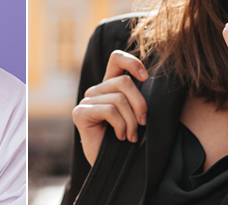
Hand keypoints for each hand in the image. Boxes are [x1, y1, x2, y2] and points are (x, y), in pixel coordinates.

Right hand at [72, 50, 147, 165]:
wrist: (114, 169)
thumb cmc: (129, 142)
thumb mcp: (138, 114)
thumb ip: (139, 96)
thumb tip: (147, 78)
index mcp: (110, 86)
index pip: (116, 59)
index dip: (132, 62)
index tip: (146, 77)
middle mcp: (96, 90)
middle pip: (124, 81)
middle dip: (140, 104)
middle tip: (142, 123)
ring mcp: (86, 101)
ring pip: (119, 98)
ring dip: (131, 121)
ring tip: (131, 136)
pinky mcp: (80, 113)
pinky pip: (109, 110)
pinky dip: (121, 126)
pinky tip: (120, 137)